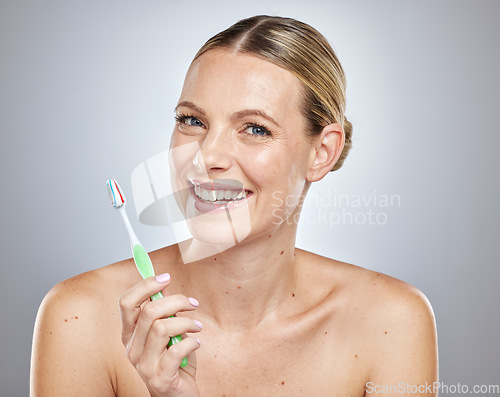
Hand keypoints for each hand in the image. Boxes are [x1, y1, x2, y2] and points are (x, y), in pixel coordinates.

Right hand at [119, 273, 201, 396]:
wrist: (178, 396)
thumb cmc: (174, 360)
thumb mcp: (168, 332)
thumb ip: (164, 312)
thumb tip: (165, 285)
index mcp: (130, 334)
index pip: (126, 302)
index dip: (146, 285)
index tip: (166, 277)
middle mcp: (131, 349)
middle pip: (148, 311)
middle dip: (176, 301)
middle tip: (193, 303)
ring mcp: (143, 365)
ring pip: (162, 327)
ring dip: (186, 322)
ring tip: (196, 327)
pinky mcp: (159, 378)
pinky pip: (177, 349)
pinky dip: (191, 341)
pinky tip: (196, 343)